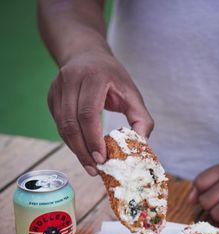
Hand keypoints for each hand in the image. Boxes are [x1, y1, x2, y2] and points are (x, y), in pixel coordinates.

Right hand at [48, 51, 153, 174]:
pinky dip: (70, 141)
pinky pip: (59, 125)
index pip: (88, 113)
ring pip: (62, 127)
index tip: (101, 158)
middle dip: (83, 150)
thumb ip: (141, 118)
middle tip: (94, 169)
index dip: (93, 139)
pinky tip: (82, 150)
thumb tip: (142, 143)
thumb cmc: (112, 77)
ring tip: (89, 165)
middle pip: (72, 123)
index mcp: (93, 77)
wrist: (86, 54)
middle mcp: (71, 80)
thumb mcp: (132, 92)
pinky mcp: (51, 97)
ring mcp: (57, 88)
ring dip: (75, 149)